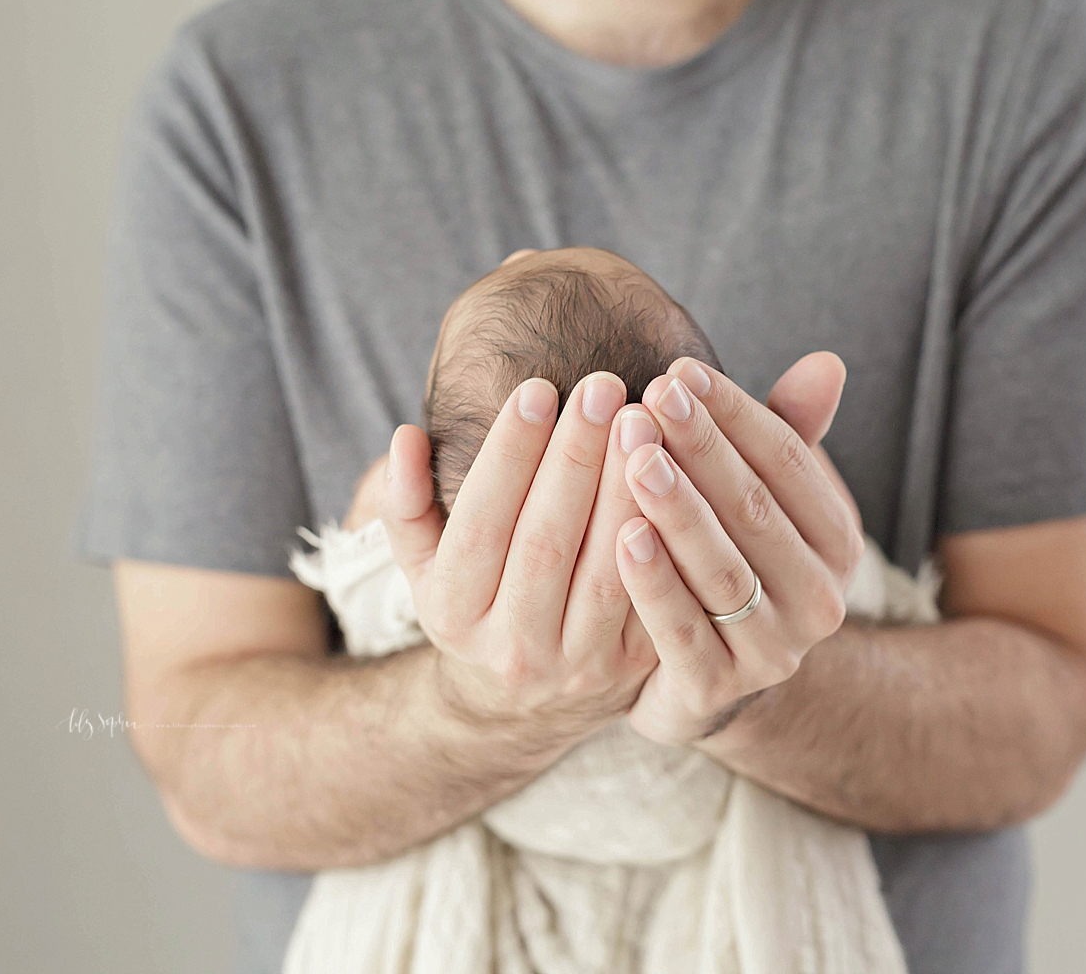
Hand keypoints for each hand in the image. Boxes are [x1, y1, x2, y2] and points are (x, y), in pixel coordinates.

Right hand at [379, 374, 659, 732]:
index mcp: (453, 616)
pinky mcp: (636, 666)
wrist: (529, 699)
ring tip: (644, 418)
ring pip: (609, 569)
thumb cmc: (478, 597)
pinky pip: (656, 593)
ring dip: (627, 490)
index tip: (536, 387)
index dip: (507, 456)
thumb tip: (406, 438)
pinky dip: (668, 534)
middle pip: (546, 543)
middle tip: (603, 386)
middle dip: (576, 458)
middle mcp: (514, 648)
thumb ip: (407, 504)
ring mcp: (579, 664)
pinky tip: (679, 471)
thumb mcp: (426, 564)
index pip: (479, 525)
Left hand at [615, 352, 865, 744]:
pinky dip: (655, 582)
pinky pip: (683, 630)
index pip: (789, 462)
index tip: (678, 372)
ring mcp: (774, 650)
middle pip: (755, 511)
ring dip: (677, 508)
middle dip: (701, 450)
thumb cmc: (729, 560)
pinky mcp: (717, 688)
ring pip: (722, 568)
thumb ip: (788, 435)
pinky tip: (623, 535)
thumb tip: (827, 362)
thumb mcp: (763, 501)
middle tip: (650, 400)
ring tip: (636, 456)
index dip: (735, 414)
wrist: (707, 679)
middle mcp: (820, 599)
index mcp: (837, 541)